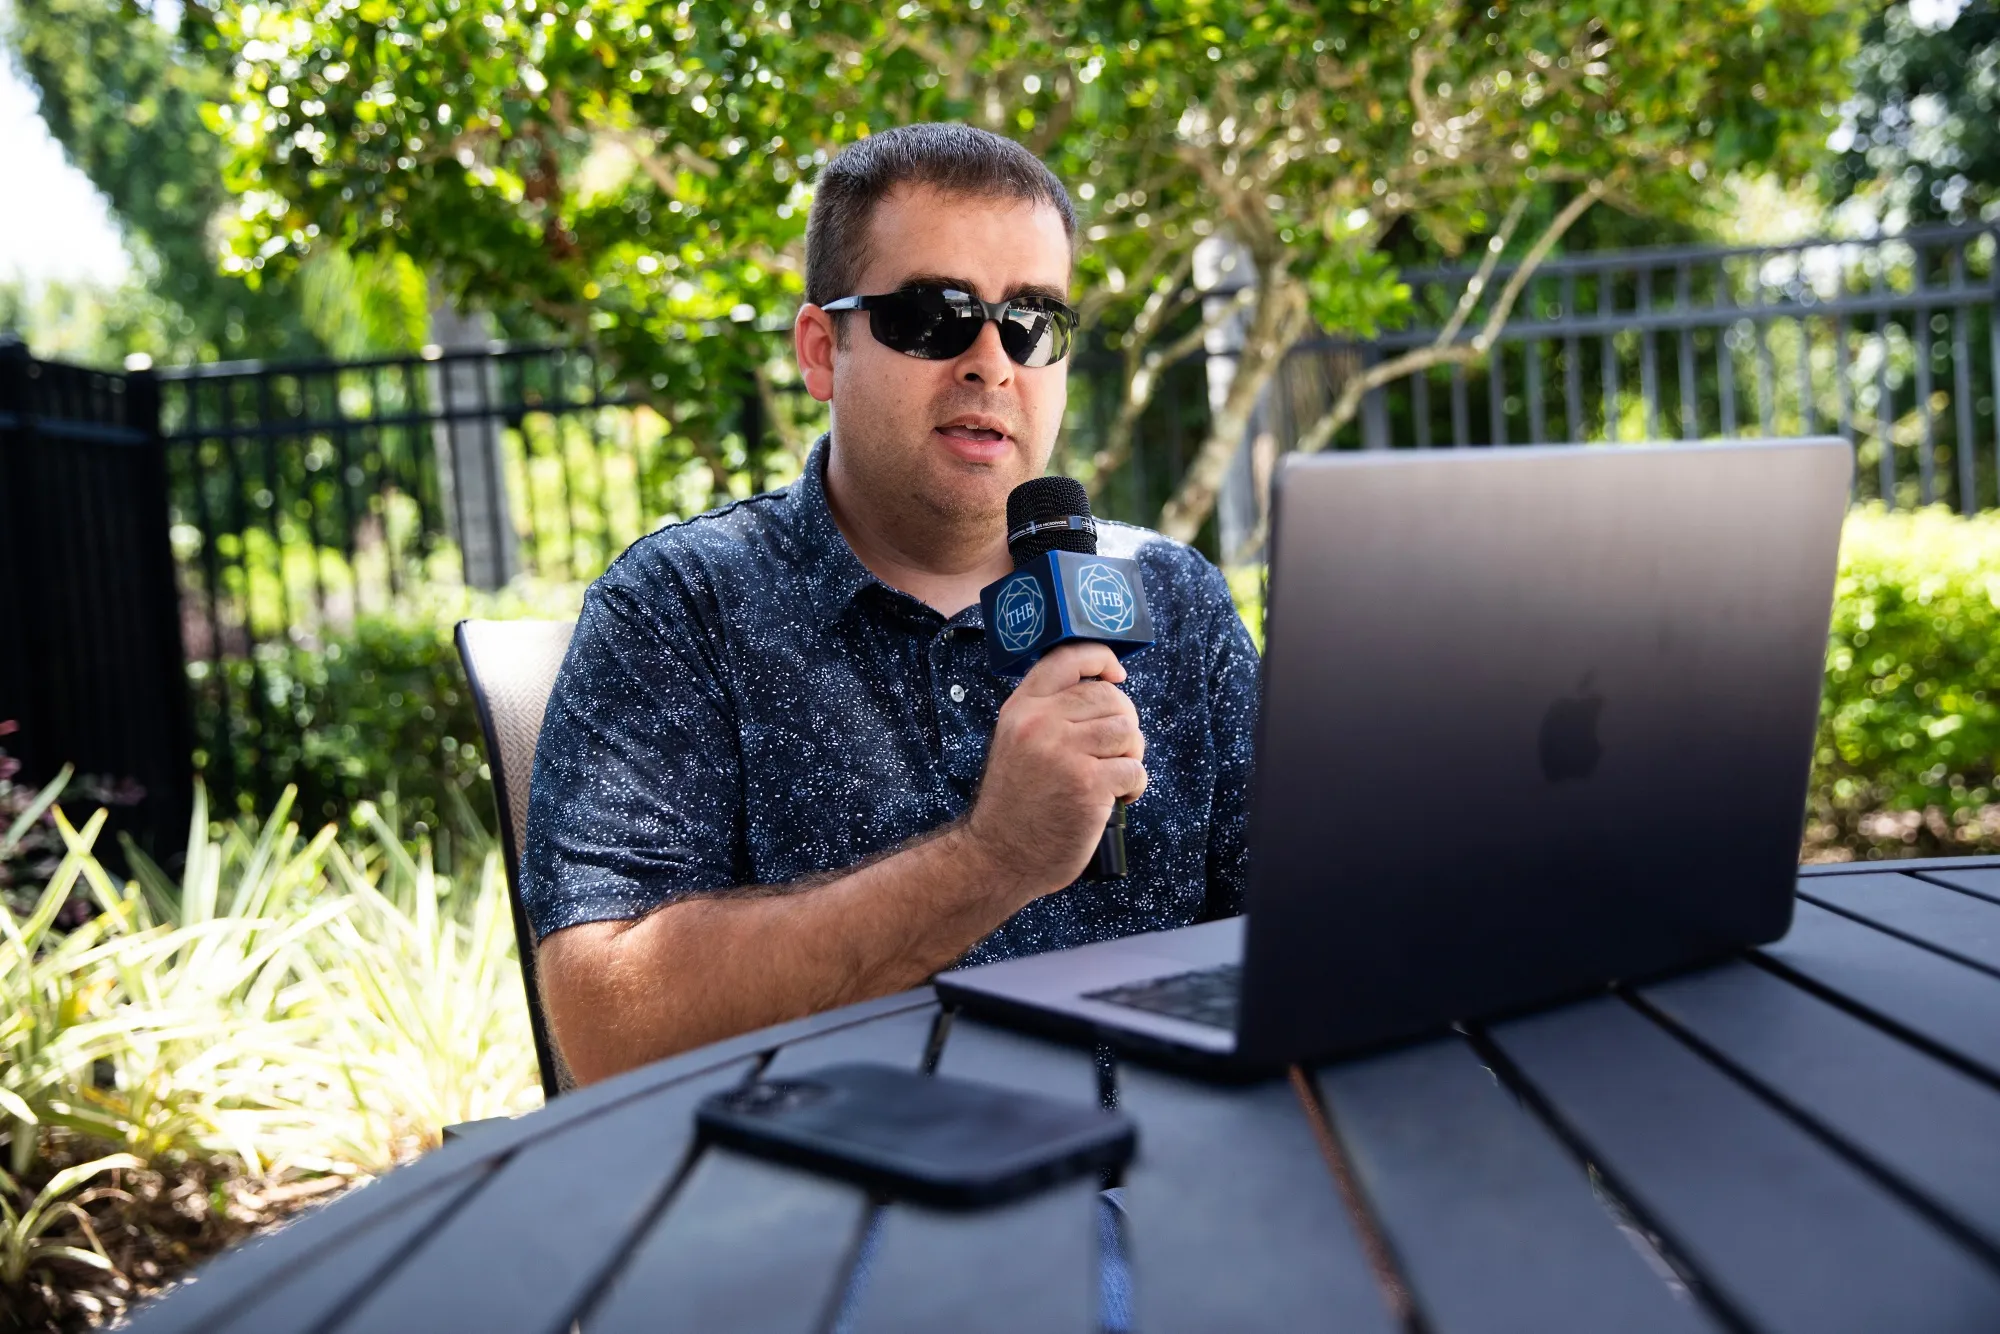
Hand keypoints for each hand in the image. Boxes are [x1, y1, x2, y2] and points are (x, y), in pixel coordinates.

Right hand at [962, 643, 1147, 905]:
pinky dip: (1134, 786)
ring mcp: (1064, 753)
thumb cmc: (1015, 803)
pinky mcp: (1088, 785)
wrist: (998, 855)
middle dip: (1124, 723)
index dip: (1101, 659)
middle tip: (1115, 751)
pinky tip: (1116, 799)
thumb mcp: (1015, 743)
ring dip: (1131, 755)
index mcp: (1021, 708)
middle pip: (1109, 698)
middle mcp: (1040, 723)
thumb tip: (1103, 690)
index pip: (1067, 658)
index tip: (1117, 675)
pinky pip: (1134, 769)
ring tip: (1114, 775)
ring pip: (1127, 731)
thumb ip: (1048, 713)